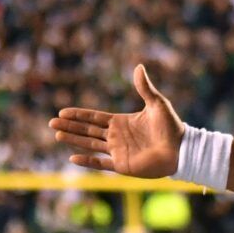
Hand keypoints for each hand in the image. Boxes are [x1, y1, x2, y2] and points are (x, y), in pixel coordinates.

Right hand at [50, 65, 185, 178]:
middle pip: (87, 130)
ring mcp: (117, 151)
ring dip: (74, 140)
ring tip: (57, 135)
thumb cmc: (171, 126)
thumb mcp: (157, 103)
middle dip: (70, 126)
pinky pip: (100, 163)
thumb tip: (138, 66)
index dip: (79, 114)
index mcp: (121, 122)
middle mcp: (116, 136)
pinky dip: (87, 161)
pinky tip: (72, 158)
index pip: (94, 117)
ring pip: (90, 145)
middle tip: (52, 122)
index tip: (63, 112)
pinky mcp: (122, 165)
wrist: (181, 150)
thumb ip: (144, 87)